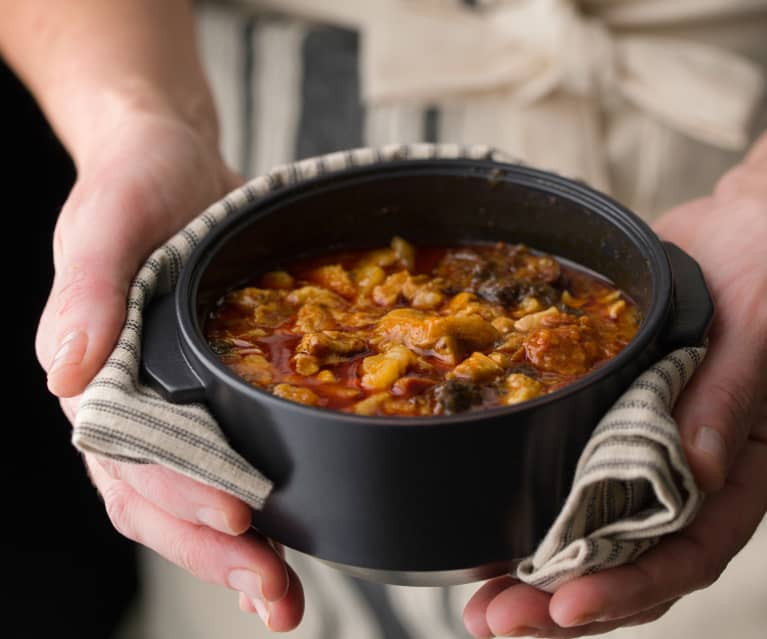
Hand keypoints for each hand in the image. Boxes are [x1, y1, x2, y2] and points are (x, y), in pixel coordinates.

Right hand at [36, 110, 303, 630]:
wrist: (175, 165)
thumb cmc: (133, 184)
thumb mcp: (107, 219)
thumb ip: (86, 288)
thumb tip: (63, 371)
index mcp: (102, 380)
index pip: (128, 461)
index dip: (179, 494)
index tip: (235, 517)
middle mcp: (139, 407)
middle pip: (165, 501)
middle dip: (218, 554)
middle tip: (276, 594)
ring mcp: (183, 406)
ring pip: (201, 498)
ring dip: (244, 553)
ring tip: (288, 597)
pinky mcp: (225, 392)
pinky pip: (242, 458)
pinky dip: (270, 504)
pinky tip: (303, 534)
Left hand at [463, 142, 766, 637]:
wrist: (737, 229)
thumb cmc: (766, 271)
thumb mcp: (759, 327)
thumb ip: (729, 395)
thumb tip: (699, 468)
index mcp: (740, 468)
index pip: (686, 550)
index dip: (628, 587)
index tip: (568, 607)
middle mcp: (687, 474)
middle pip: (627, 561)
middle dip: (562, 600)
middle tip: (496, 622)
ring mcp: (642, 452)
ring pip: (593, 534)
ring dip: (538, 574)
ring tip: (483, 606)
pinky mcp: (606, 421)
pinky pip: (571, 478)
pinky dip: (534, 513)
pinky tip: (490, 537)